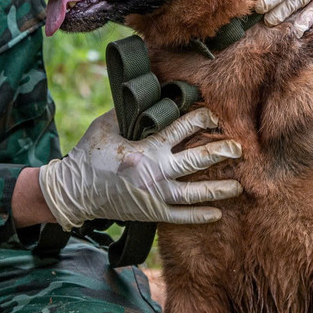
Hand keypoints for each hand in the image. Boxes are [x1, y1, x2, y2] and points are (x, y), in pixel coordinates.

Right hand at [37, 108, 241, 228]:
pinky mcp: (151, 213)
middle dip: (220, 153)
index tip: (213, 114)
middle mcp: (154, 173)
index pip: (180, 129)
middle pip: (196, 161)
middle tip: (239, 148)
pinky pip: (181, 216)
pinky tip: (217, 213)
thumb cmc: (89, 155)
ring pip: (194, 194)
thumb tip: (149, 96)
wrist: (74, 193)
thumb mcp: (106, 126)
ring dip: (218, 189)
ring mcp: (154, 196)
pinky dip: (199, 216)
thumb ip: (129, 113)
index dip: (200, 118)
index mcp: (144, 149)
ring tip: (238, 186)